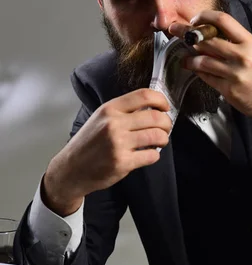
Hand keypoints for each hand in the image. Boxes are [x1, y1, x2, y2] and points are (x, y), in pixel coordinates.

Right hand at [43, 89, 171, 215]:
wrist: (71, 168)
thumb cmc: (89, 143)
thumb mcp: (101, 118)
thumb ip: (123, 111)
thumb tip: (153, 108)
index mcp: (110, 109)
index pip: (144, 95)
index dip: (161, 100)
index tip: (165, 107)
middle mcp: (114, 123)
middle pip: (156, 117)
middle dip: (167, 123)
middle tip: (165, 129)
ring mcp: (118, 143)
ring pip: (157, 136)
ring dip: (163, 139)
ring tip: (159, 141)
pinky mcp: (122, 162)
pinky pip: (151, 156)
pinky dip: (154, 155)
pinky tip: (147, 155)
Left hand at [170, 12, 251, 140]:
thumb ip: (238, 45)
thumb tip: (214, 38)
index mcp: (250, 43)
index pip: (223, 20)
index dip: (204, 17)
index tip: (195, 20)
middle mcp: (241, 56)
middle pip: (206, 40)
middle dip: (186, 34)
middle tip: (175, 31)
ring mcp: (234, 74)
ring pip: (202, 61)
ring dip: (190, 59)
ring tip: (185, 59)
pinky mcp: (229, 90)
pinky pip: (207, 78)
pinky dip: (199, 74)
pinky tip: (196, 72)